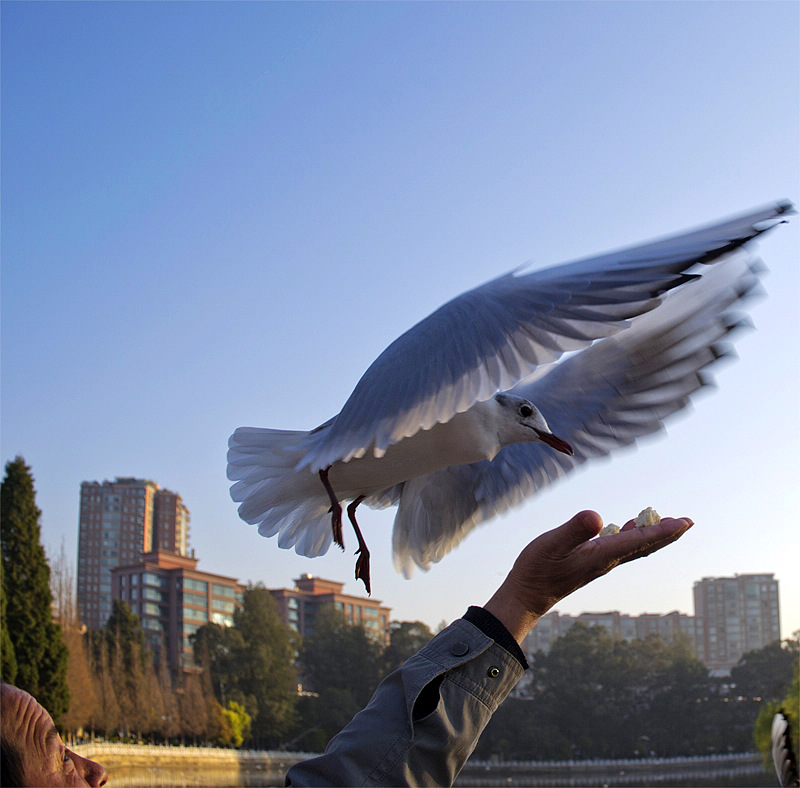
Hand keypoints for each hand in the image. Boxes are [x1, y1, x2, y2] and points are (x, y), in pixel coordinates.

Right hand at [483, 510, 693, 643]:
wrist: (526, 596)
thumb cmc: (536, 570)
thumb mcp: (552, 544)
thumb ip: (574, 530)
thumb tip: (597, 517)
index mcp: (602, 555)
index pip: (639, 541)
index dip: (662, 530)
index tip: (685, 523)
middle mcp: (605, 561)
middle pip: (644, 546)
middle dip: (666, 534)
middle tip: (687, 523)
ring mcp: (598, 563)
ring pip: (633, 547)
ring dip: (651, 535)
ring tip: (665, 524)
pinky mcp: (588, 563)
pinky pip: (618, 548)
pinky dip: (630, 536)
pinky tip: (626, 527)